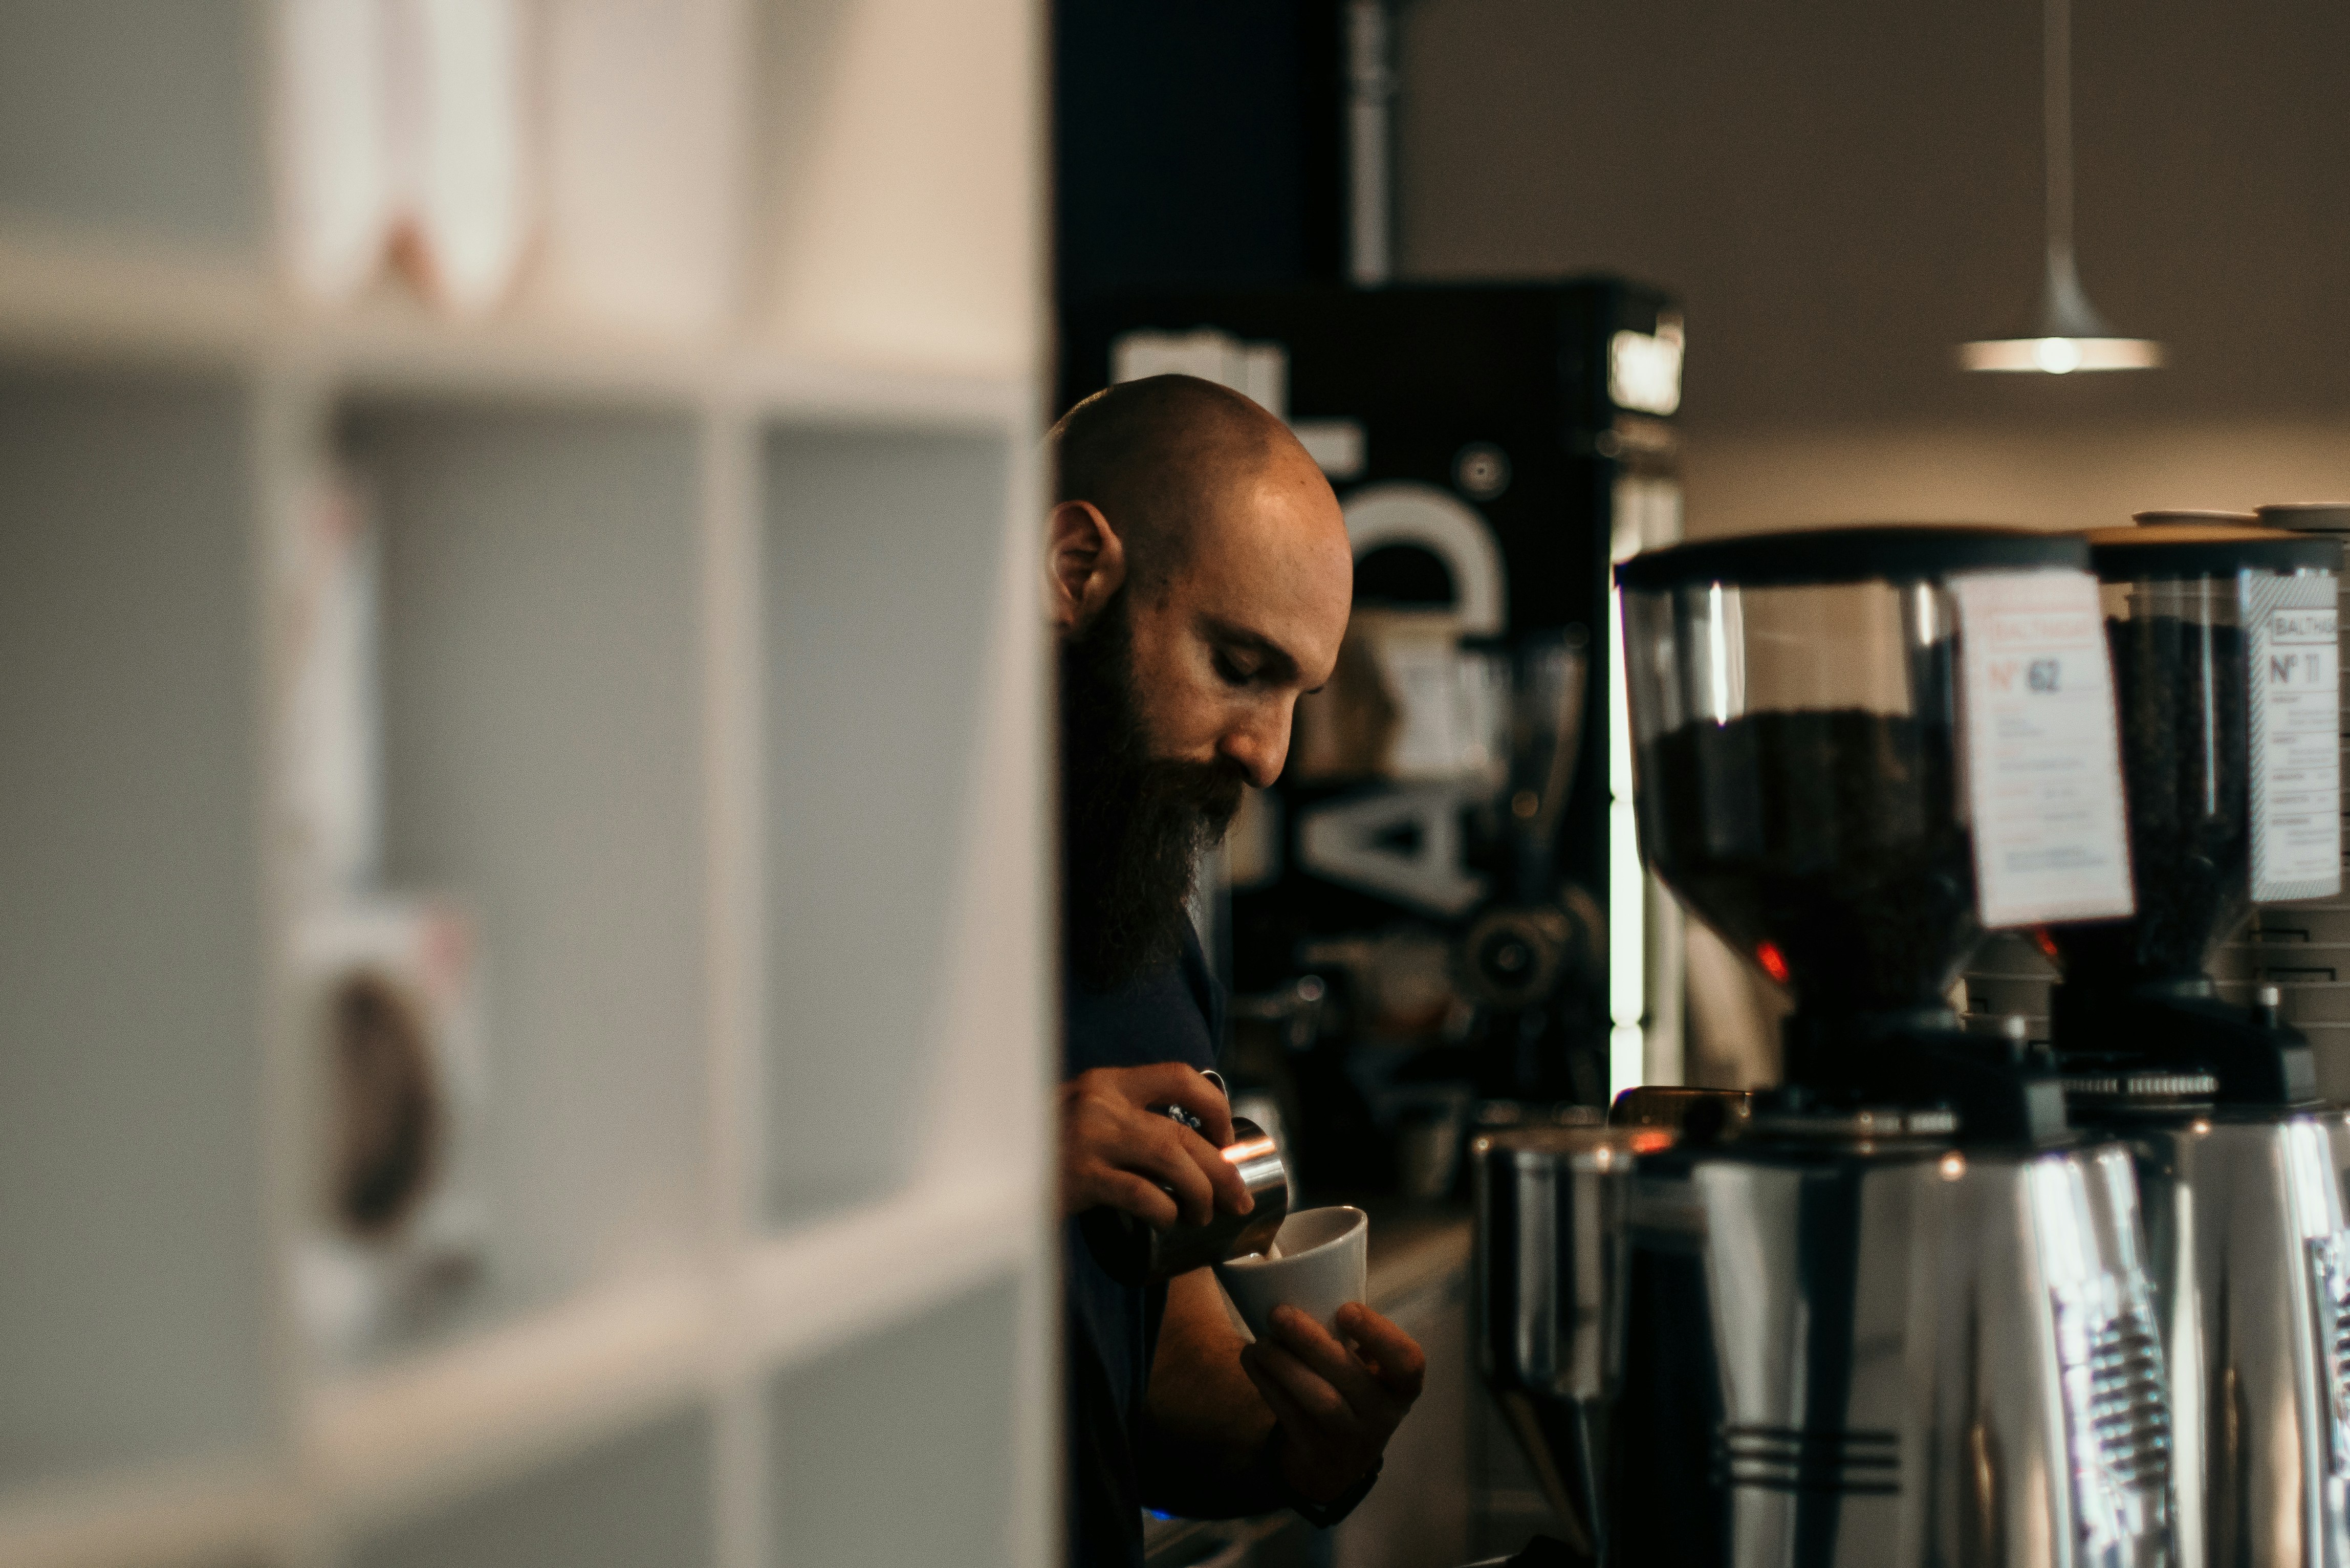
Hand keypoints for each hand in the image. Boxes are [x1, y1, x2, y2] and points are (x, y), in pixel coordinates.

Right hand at [1059, 1063, 1249, 1225]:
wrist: (986, 1169)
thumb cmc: (1042, 1150)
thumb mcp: (1082, 1115)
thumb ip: (1121, 1119)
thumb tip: (1184, 1149)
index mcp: (1107, 1082)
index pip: (1180, 1075)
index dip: (1215, 1106)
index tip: (1225, 1139)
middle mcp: (1102, 1101)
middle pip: (1184, 1130)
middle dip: (1222, 1168)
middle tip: (1238, 1198)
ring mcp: (1090, 1136)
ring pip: (1171, 1158)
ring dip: (1200, 1190)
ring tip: (1205, 1214)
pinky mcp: (1080, 1174)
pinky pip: (1141, 1193)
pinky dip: (1164, 1210)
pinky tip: (1169, 1222)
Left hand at [1240, 1303, 1424, 1503]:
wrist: (1336, 1464)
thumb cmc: (1350, 1393)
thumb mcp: (1365, 1371)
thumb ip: (1349, 1337)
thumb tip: (1301, 1281)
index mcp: (1401, 1386)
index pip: (1407, 1361)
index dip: (1379, 1334)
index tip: (1345, 1309)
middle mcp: (1383, 1415)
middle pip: (1350, 1377)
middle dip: (1311, 1341)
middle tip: (1278, 1312)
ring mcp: (1351, 1440)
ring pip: (1319, 1401)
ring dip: (1284, 1366)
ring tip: (1260, 1342)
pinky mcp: (1317, 1454)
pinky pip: (1290, 1416)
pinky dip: (1267, 1384)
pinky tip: (1251, 1359)